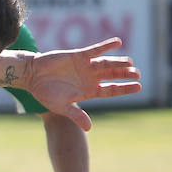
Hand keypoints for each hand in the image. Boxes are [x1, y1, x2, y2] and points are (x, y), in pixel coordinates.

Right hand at [20, 38, 140, 130]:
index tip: (139, 86)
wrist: (33, 76)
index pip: (110, 90)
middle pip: (111, 75)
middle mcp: (89, 78)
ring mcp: (85, 66)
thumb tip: (89, 128)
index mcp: (88, 91)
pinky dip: (106, 46)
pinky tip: (118, 42)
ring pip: (106, 63)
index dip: (124, 88)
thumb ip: (76, 115)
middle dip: (124, 74)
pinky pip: (95, 50)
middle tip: (137, 73)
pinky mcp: (79, 55)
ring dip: (118, 62)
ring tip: (130, 62)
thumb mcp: (62, 106)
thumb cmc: (45, 94)